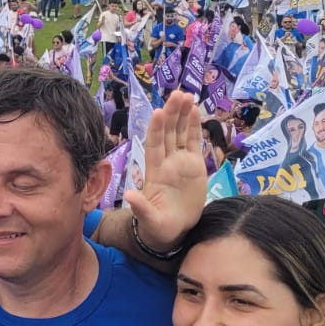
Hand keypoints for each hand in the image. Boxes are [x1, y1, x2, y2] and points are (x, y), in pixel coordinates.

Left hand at [126, 91, 207, 253]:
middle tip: (177, 94)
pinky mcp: (194, 166)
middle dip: (172, 113)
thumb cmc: (158, 227)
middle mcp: (166, 162)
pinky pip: (193, 142)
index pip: (155, 146)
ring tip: (186, 95)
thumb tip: (129, 196)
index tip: (158, 112)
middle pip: (168, 133)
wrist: (173, 231)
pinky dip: (194, 126)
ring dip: (182, 114)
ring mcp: (180, 162)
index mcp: (155, 172)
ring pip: (180, 133)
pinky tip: (195, 110)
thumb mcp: (149, 220)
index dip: (156, 130)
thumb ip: (141, 207)